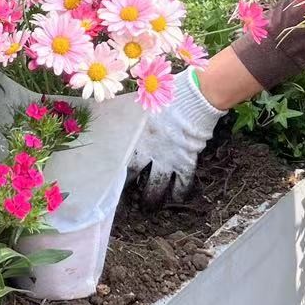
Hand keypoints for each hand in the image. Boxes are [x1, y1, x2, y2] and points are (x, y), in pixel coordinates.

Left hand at [128, 71, 223, 202]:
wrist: (195, 100)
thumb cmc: (168, 97)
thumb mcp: (145, 103)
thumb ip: (134, 111)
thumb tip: (115, 105)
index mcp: (138, 138)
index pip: (123, 159)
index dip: (116, 170)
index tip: (110, 179)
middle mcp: (151, 152)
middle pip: (137, 176)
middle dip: (130, 187)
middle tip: (126, 197)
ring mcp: (169, 159)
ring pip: (158, 184)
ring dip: (154, 196)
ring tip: (150, 207)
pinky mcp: (186, 161)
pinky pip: (183, 181)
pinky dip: (181, 191)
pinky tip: (178, 198)